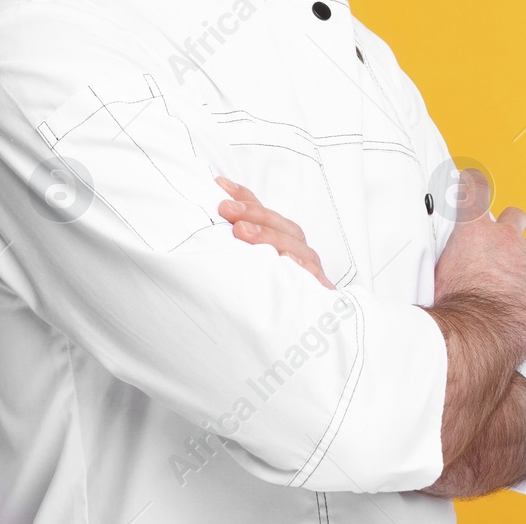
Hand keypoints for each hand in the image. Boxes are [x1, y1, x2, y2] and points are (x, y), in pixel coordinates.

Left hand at [215, 176, 334, 289]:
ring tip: (242, 231)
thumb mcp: (244, 267)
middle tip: (226, 210)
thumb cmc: (263, 297)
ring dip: (269, 236)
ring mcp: (309, 272)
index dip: (245, 196)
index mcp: (281, 241)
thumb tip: (207, 215)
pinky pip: (313, 278)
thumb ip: (232, 245)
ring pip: (295, 246)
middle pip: (281, 225)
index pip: (264, 212)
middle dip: (253, 214)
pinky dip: (300, 268)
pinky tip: (283, 260)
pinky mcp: (318, 294)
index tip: (220, 186)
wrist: (289, 339)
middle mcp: (296, 252)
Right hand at [433, 168, 525, 361]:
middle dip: (512, 227)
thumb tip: (423, 259)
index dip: (473, 184)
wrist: (482, 331)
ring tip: (523, 276)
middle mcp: (506, 237)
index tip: (471, 179)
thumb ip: (442, 256)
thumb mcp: (437, 273)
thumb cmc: (455, 306)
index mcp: (474, 231)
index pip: (474, 191)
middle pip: (516, 216)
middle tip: (504, 246)